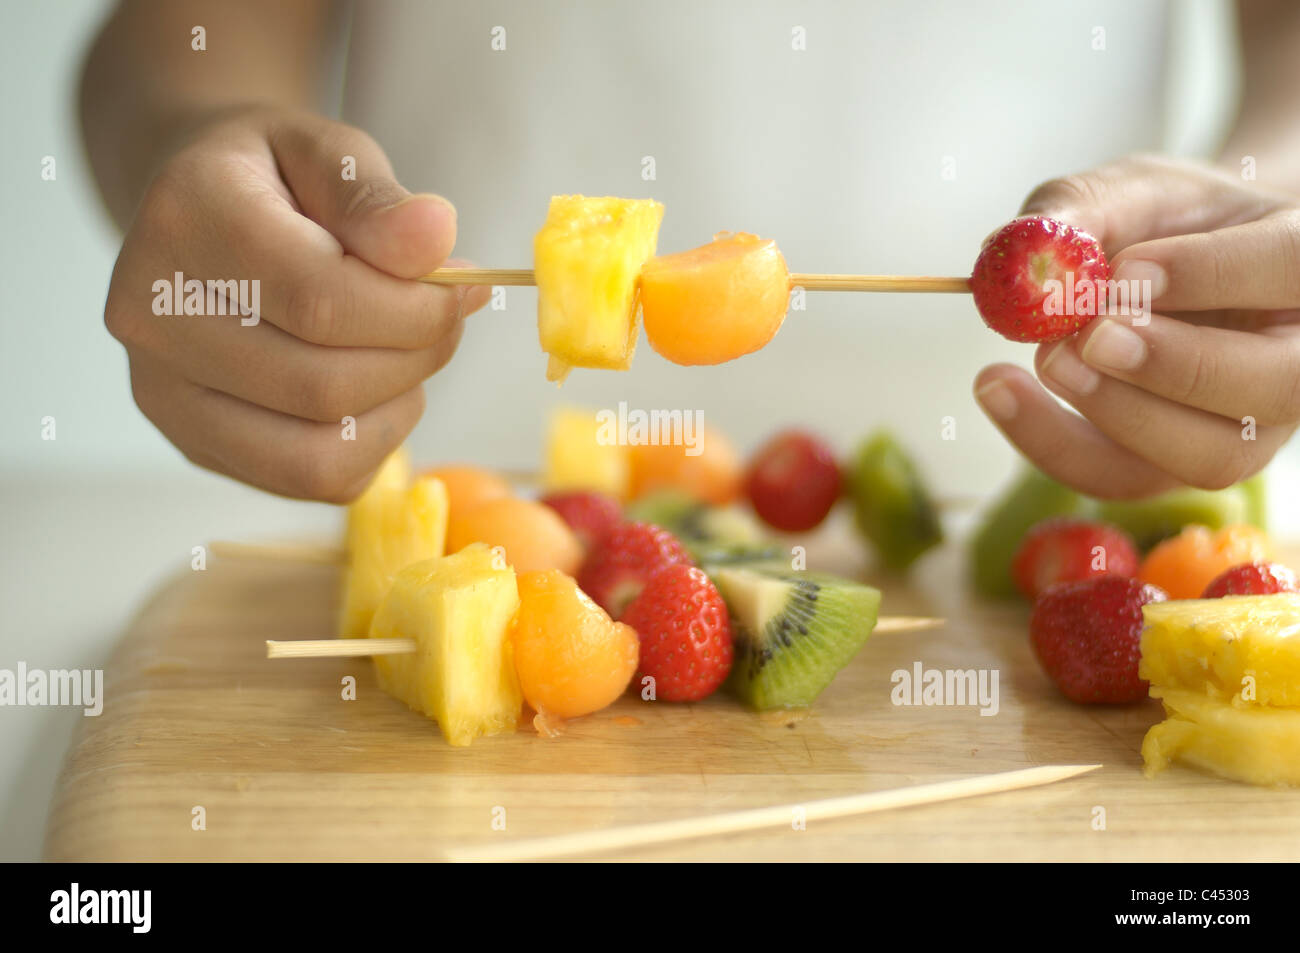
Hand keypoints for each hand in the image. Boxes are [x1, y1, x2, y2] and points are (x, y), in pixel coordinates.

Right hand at [104, 106, 488, 500]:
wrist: (201, 210)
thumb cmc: (276, 180)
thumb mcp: (327, 151)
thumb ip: (375, 197)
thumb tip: (435, 237)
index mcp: (186, 222)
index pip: (321, 301)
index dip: (416, 309)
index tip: (463, 288)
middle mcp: (153, 315)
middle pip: (322, 385)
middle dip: (416, 358)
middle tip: (446, 320)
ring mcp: (162, 390)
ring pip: (315, 452)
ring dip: (394, 410)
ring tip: (408, 353)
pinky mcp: (192, 441)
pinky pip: (307, 480)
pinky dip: (369, 446)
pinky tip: (376, 392)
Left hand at [974, 154, 1299, 497]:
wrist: (1171, 269)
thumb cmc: (1166, 224)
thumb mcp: (1129, 190)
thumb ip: (1081, 206)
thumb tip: (1026, 249)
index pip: (1292, 270)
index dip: (1211, 274)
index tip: (1124, 271)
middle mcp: (1297, 358)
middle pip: (1274, 386)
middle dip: (1174, 366)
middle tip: (1087, 337)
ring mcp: (1248, 426)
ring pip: (1208, 455)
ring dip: (1116, 413)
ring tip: (1045, 358)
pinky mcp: (1174, 464)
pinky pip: (1125, 477)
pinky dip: (1052, 441)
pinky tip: (998, 388)